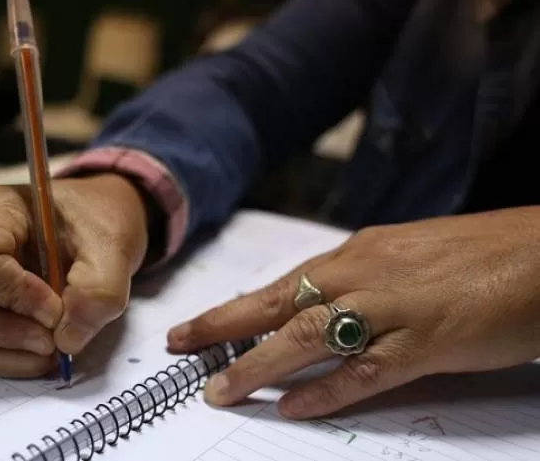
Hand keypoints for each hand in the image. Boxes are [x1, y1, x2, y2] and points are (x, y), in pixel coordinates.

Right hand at [0, 173, 149, 377]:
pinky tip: (40, 350)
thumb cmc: (96, 225)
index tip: (55, 307)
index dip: (14, 295)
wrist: (95, 231)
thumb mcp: (114, 246)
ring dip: (4, 351)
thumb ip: (100, 289)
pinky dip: (5, 361)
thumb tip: (66, 340)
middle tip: (51, 336)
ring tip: (52, 345)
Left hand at [167, 207, 539, 418]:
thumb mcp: (407, 257)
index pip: (282, 284)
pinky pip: (365, 371)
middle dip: (222, 326)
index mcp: (359, 253)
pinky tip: (292, 407)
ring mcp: (392, 307)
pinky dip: (326, 390)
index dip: (235, 307)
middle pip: (277, 303)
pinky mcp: (426, 341)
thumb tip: (324, 303)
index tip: (197, 324)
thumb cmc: (480, 253)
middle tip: (180, 345)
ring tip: (220, 390)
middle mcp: (364, 274)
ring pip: (309, 336)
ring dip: (258, 364)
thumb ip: (363, 279)